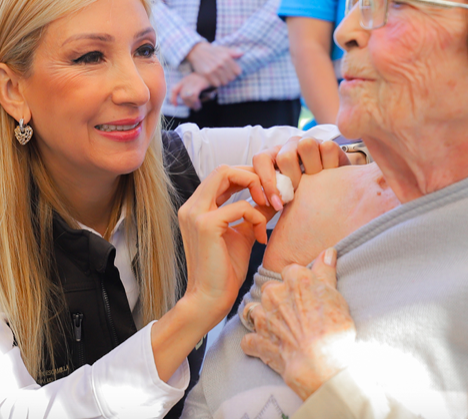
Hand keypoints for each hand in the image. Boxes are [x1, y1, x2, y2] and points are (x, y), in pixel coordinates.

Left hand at [170, 72, 211, 109]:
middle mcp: (187, 80)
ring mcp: (193, 81)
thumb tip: (191, 103)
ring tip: (197, 107)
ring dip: (191, 104)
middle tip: (193, 107)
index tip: (175, 105)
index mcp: (185, 80)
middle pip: (181, 95)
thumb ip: (193, 90)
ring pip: (185, 96)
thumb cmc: (208, 79)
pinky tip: (199, 105)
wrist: (218, 71)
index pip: (174, 89)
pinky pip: (193, 95)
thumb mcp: (198, 83)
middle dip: (186, 104)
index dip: (173, 98)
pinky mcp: (200, 83)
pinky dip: (195, 103)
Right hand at [178, 165, 275, 324]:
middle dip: (253, 175)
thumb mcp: (243, 234)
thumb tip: (275, 197)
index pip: (222, 175)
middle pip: (224, 169)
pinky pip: (240, 206)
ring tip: (270, 205)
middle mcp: (192, 206)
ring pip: (226, 174)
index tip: (270, 191)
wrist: (211, 299)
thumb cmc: (225, 271)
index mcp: (197, 207)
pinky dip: (256, 216)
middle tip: (273, 193)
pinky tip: (260, 237)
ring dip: (255, 185)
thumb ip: (254, 213)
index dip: (248, 176)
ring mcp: (195, 213)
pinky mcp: (206, 225)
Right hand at [186, 42, 242, 86]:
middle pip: (232, 78)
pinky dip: (216, 83)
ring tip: (220, 77)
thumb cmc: (212, 51)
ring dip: (223, 81)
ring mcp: (213, 69)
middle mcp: (221, 63)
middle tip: (225, 75)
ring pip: (224, 82)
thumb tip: (242, 53)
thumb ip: (233, 52)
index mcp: (226, 57)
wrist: (197, 51)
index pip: (238, 72)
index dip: (235, 73)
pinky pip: (216, 84)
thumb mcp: (223, 49)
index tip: (232, 72)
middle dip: (229, 77)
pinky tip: (214, 78)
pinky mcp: (207, 74)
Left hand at [241, 249, 355, 399]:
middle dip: (280, 299)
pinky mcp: (257, 340)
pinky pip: (249, 340)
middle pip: (272, 289)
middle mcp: (274, 293)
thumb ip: (326, 272)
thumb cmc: (334, 328)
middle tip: (297, 315)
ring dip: (265, 318)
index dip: (300, 284)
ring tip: (282, 330)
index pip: (292, 271)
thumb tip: (327, 251)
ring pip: (256, 310)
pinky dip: (256, 343)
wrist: (321, 363)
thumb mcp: (336, 296)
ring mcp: (263, 317)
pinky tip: (268, 346)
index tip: (307, 295)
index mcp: (295, 279)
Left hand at [252, 136, 349, 210]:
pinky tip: (331, 175)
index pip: (261, 160)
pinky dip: (330, 164)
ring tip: (317, 183)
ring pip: (306, 145)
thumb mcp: (287, 197)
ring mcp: (309, 142)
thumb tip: (264, 204)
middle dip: (293, 180)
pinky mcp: (328, 143)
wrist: (335, 193)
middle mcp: (290, 146)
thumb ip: (274, 198)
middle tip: (300, 193)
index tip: (276, 205)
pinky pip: (327, 147)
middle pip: (285, 157)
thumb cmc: (306, 196)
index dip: (267, 183)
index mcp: (274, 157)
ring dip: (313, 169)